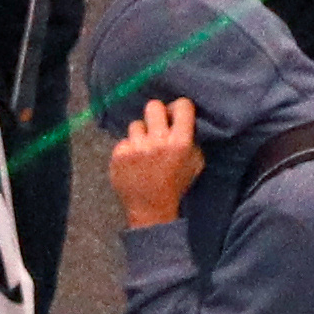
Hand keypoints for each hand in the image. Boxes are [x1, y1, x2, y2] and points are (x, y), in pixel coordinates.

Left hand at [108, 92, 202, 227]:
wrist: (151, 209)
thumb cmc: (175, 184)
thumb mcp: (194, 161)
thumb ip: (191, 138)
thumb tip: (182, 118)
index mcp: (181, 141)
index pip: (182, 105)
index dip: (178, 108)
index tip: (175, 116)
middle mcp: (158, 141)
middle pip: (153, 106)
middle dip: (156, 114)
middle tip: (156, 127)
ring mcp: (136, 148)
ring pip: (136, 125)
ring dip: (140, 135)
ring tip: (143, 150)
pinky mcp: (119, 156)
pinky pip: (123, 141)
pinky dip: (127, 150)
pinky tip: (132, 162)